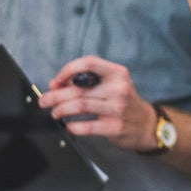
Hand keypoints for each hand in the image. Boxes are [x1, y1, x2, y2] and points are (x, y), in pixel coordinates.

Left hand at [38, 55, 159, 151]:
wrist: (146, 125)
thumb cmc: (124, 102)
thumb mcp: (112, 85)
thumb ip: (87, 82)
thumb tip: (55, 84)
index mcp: (117, 73)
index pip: (88, 63)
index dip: (67, 70)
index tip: (56, 81)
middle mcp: (119, 88)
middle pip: (79, 88)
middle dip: (55, 95)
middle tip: (44, 101)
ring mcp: (117, 108)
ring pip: (79, 105)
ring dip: (60, 109)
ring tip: (54, 112)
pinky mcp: (114, 127)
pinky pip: (85, 126)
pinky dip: (72, 126)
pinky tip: (68, 126)